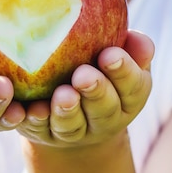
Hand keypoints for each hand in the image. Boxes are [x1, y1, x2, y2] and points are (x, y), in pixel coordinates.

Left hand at [17, 30, 153, 147]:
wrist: (72, 113)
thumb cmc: (100, 69)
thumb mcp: (120, 58)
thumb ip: (131, 48)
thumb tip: (138, 38)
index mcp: (128, 99)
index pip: (133, 87)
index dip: (123, 72)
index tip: (109, 54)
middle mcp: (105, 120)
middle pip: (104, 110)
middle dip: (95, 92)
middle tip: (83, 76)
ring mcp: (75, 132)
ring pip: (72, 125)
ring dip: (67, 110)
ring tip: (62, 94)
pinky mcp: (44, 134)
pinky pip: (40, 130)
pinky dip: (36, 120)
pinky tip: (33, 109)